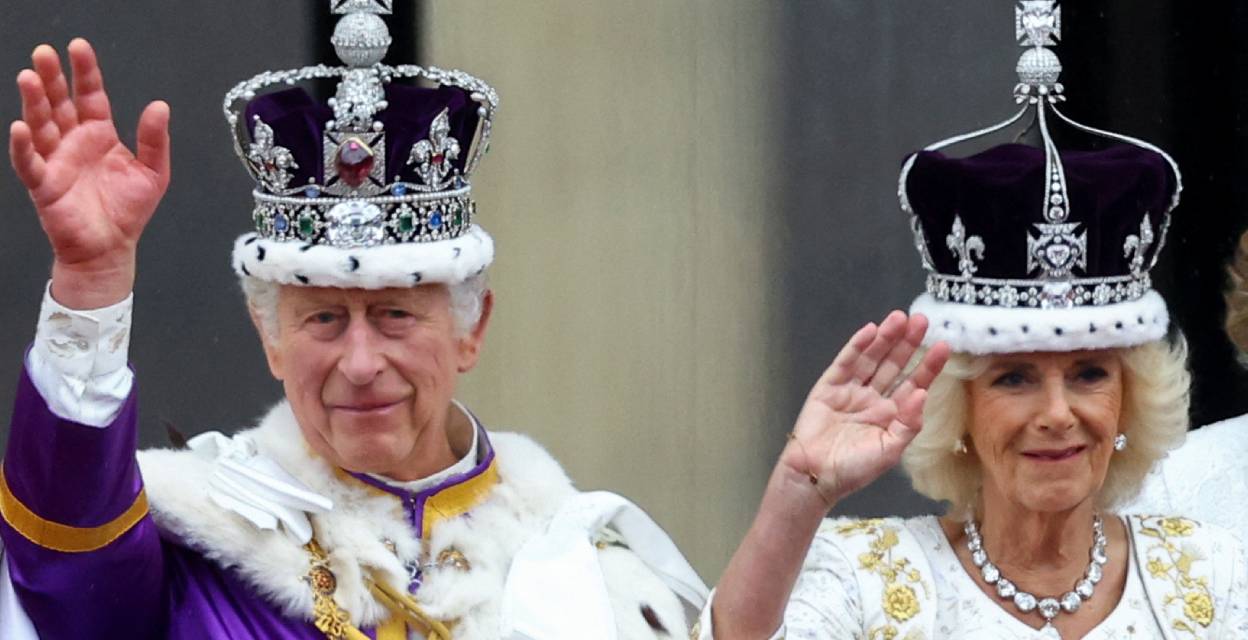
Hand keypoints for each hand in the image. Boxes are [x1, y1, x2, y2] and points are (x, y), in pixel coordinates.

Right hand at [9, 39, 170, 308]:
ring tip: (28, 78)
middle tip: (43, 53)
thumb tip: (160, 106)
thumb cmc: (128, 212)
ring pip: (41, 125)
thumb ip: (154, 139)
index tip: (79, 47)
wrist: (112, 248)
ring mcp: (56, 161)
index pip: (90, 96)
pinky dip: (23, 146)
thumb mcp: (154, 172)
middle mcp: (74, 142)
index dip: (85, 72)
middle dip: (52, 78)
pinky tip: (20, 127)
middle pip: (59, 103)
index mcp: (99, 135)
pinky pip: (30, 162)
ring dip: (34, 102)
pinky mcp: (44, 185)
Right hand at [780, 311, 949, 505]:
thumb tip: (921, 394)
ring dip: (886, 338)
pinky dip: (857, 346)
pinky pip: (845, 363)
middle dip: (909, 343)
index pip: (914, 383)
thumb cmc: (853, 470)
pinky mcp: (829, 387)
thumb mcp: (890, 451)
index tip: (943, 346)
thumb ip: (908, 424)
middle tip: (922, 320)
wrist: (815, 476)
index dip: (928, 365)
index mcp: (891, 414)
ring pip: (872, 359)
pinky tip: (870, 331)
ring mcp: (851, 390)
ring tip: (900, 318)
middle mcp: (874, 398)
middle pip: (895, 364)